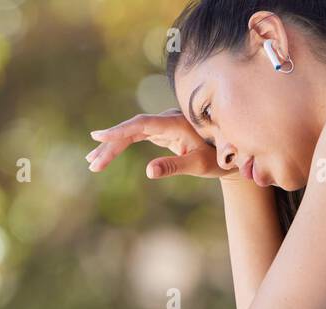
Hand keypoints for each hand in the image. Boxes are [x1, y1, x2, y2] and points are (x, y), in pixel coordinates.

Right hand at [87, 109, 239, 179]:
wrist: (232, 153)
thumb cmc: (219, 159)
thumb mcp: (199, 165)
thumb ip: (174, 166)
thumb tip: (148, 171)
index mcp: (175, 123)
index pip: (141, 124)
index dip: (119, 130)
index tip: (99, 136)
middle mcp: (167, 120)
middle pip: (132, 130)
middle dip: (111, 146)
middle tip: (92, 163)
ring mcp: (163, 125)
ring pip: (131, 133)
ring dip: (112, 147)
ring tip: (92, 162)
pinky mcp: (162, 132)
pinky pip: (136, 137)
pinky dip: (121, 146)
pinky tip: (107, 154)